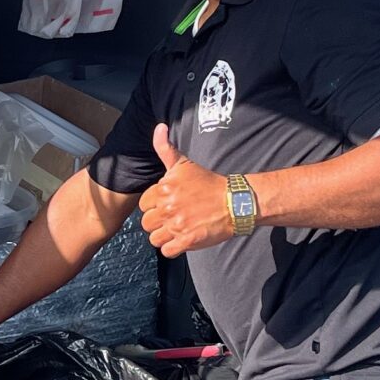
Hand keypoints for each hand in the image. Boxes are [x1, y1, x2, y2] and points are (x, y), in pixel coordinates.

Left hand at [138, 123, 233, 257]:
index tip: (169, 204)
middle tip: (174, 218)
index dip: (155, 206)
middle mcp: (168, 207)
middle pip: (146, 223)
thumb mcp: (185, 163)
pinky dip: (172, 248)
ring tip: (177, 229)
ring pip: (154, 239)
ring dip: (164, 236)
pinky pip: (166, 251)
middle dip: (158, 222)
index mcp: (164, 189)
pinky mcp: (187, 242)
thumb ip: (166, 148)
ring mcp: (177, 226)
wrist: (235, 201)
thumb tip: (159, 127)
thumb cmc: (209, 182)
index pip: (144, 204)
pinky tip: (182, 240)